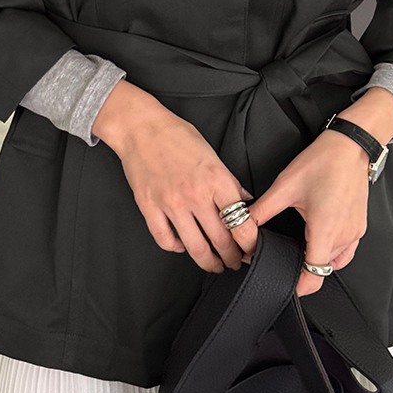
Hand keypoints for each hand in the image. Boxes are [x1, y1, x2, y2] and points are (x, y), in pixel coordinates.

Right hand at [93, 78, 258, 279]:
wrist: (140, 127)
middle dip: (233, 258)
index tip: (252, 249)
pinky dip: (176, 248)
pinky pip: (165, 240)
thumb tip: (244, 201)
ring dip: (209, 262)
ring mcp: (171, 204)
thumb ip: (229, 181)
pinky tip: (182, 247)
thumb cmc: (176, 136)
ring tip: (215, 265)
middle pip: (221, 240)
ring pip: (195, 247)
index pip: (241, 222)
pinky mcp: (150, 208)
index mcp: (216, 180)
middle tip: (237, 262)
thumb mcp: (213, 154)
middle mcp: (195, 195)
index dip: (250, 243)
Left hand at [253, 128, 371, 293]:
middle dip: (302, 267)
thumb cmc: (324, 162)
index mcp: (325, 230)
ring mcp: (354, 233)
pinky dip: (331, 252)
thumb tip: (242, 224)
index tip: (284, 283)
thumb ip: (262, 210)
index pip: (314, 275)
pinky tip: (319, 240)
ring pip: (333, 262)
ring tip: (301, 246)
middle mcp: (343, 236)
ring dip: (317, 259)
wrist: (351, 147)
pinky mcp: (359, 227)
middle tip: (285, 255)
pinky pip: (345, 252)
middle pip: (321, 269)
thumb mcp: (285, 186)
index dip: (298, 286)